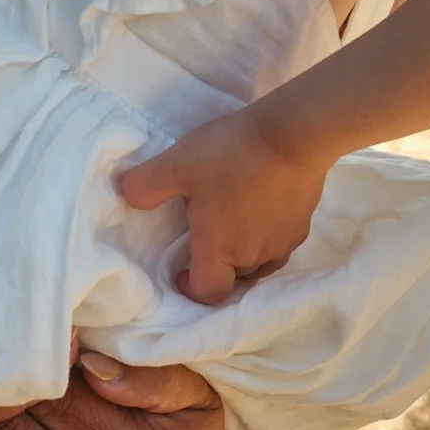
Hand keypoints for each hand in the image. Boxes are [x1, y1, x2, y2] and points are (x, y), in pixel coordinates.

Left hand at [117, 106, 329, 303]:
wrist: (291, 137)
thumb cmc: (229, 156)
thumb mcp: (176, 165)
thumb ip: (145, 186)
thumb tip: (128, 199)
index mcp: (221, 250)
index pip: (208, 292)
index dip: (191, 289)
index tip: (180, 272)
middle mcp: (254, 257)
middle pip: (233, 279)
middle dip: (215, 267)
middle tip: (202, 237)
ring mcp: (283, 243)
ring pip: (258, 264)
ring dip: (241, 253)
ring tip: (230, 223)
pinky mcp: (302, 226)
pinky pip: (278, 243)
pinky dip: (264, 235)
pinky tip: (258, 208)